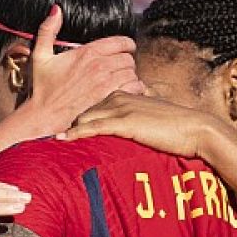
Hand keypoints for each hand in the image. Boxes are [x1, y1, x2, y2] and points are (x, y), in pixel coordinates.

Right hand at [21, 4, 146, 135]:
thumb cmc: (42, 86)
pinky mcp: (108, 97)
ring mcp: (105, 81)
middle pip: (129, 57)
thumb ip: (48, 30)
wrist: (45, 113)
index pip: (122, 42)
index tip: (125, 49)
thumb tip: (56, 9)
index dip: (127, 45)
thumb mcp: (40, 55)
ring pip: (132, 72)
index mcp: (88, 52)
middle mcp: (99, 64)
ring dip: (130, 75)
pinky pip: (132, 87)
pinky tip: (126, 90)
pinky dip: (133, 88)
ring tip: (123, 79)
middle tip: (122, 67)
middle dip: (127, 61)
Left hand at [59, 92, 219, 159]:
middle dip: (63, 117)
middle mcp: (119, 98)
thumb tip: (128, 131)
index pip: (91, 103)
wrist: (195, 130)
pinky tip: (63, 140)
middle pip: (83, 107)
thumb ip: (135, 122)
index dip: (74, 112)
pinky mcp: (125, 122)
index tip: (55, 122)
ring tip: (44, 137)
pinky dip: (77, 133)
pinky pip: (94, 127)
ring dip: (65, 127)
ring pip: (85, 116)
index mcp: (123, 96)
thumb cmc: (175, 129)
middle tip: (41, 129)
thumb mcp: (151, 121)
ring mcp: (121, 109)